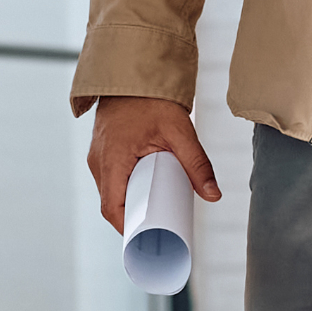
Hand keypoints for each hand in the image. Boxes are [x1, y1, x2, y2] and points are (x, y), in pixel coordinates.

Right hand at [85, 95, 219, 233]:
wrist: (134, 69)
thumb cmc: (152, 98)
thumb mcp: (180, 131)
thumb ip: (197, 163)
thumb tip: (214, 195)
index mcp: (112, 159)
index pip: (112, 209)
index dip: (127, 230)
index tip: (146, 241)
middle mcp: (98, 160)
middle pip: (111, 203)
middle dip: (132, 220)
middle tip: (158, 232)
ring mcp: (97, 155)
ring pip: (109, 191)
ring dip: (129, 204)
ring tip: (154, 216)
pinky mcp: (102, 149)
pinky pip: (110, 178)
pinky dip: (125, 190)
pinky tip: (143, 195)